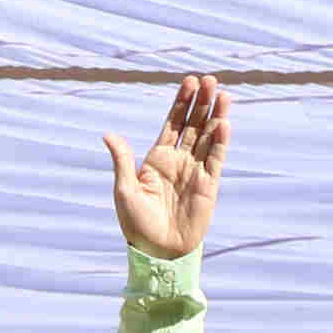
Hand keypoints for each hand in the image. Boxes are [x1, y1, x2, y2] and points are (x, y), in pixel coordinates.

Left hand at [104, 74, 229, 261]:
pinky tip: (224, 123)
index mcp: (157, 159)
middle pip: (194, 124)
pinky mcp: (209, 186)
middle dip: (202, 102)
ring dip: (215, 116)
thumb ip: (122, 160)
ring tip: (222, 94)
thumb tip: (108, 134)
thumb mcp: (125, 190)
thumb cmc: (136, 224)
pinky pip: (216, 159)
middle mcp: (179, 161)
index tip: (189, 82)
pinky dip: (221, 141)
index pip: (173, 123)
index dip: (182, 102)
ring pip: (209, 137)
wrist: (158, 252)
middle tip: (209, 80)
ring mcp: (196, 171)